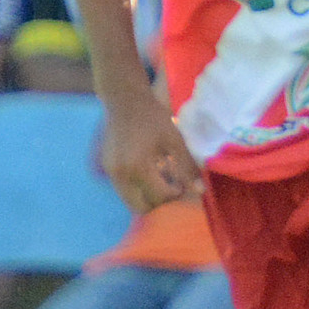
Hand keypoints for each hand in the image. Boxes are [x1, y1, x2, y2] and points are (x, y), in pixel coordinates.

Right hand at [100, 83, 201, 212]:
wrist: (124, 102)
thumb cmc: (153, 118)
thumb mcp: (175, 140)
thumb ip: (187, 167)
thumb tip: (200, 191)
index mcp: (138, 167)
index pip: (159, 196)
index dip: (176, 194)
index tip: (183, 183)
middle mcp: (120, 174)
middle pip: (140, 206)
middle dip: (160, 202)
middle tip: (173, 186)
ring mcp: (110, 172)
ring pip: (130, 200)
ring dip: (147, 197)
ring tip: (162, 179)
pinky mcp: (107, 169)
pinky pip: (123, 189)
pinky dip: (138, 189)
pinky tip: (151, 173)